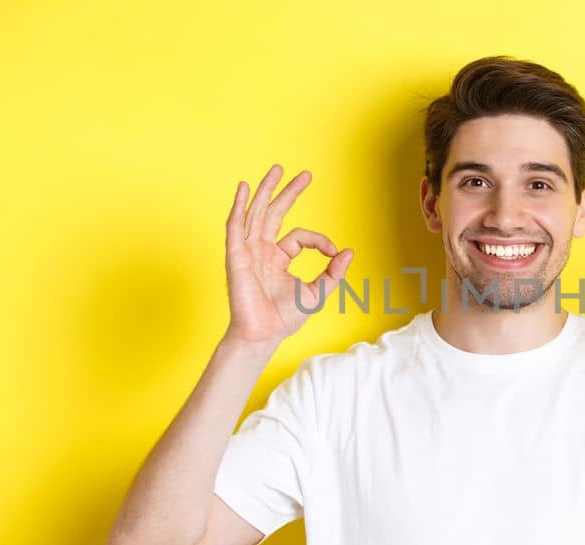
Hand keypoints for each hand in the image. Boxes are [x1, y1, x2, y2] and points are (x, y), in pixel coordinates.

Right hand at [222, 164, 352, 345]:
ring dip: (266, 190)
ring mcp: (248, 251)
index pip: (299, 236)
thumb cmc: (284, 318)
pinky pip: (235, 226)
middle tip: (305, 175)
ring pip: (257, 213)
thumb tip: (349, 251)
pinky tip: (244, 188)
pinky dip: (238, 206)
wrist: (263, 334)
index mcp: (279, 258)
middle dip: (289, 192)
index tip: (333, 251)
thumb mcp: (317, 292)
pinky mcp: (236, 256)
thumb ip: (333, 272)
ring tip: (277, 169)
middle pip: (275, 213)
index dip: (320, 240)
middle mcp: (262, 251)